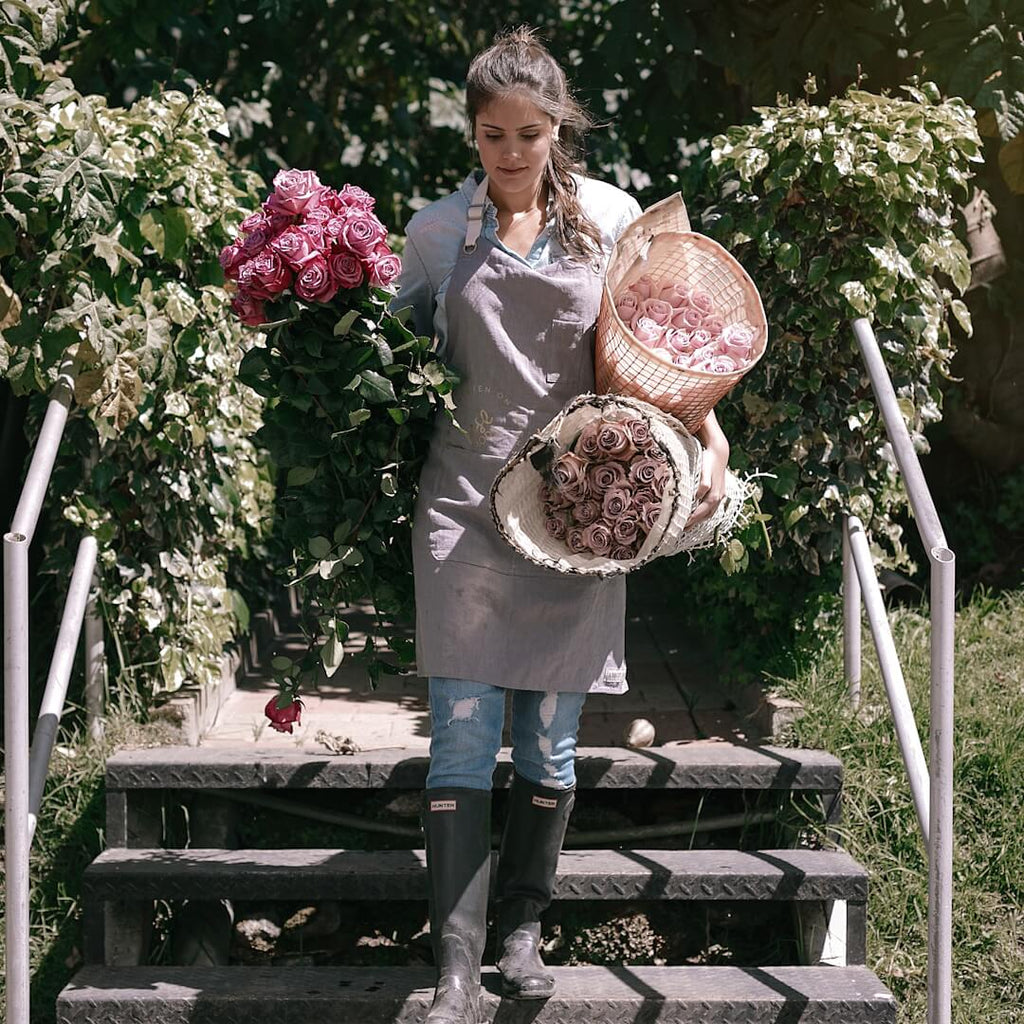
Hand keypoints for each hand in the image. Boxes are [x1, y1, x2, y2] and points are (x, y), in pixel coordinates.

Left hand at [686, 410, 729, 526]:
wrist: (718, 439)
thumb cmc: (703, 425)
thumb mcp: (700, 416)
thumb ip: (692, 412)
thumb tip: (673, 392)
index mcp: (716, 452)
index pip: (710, 473)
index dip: (703, 484)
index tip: (695, 493)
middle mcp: (720, 470)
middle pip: (714, 495)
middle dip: (699, 509)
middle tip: (682, 521)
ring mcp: (721, 482)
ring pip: (715, 505)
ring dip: (699, 518)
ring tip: (681, 528)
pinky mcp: (717, 490)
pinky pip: (712, 508)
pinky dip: (701, 518)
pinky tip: (685, 526)